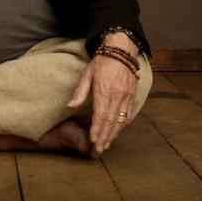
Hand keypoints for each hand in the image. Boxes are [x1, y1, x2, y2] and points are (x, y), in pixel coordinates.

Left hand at [66, 34, 138, 157]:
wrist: (120, 51)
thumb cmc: (101, 62)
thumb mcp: (87, 74)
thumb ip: (79, 92)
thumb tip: (69, 107)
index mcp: (104, 89)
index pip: (100, 114)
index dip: (97, 129)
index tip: (93, 140)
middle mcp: (117, 95)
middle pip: (111, 121)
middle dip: (104, 137)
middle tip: (99, 150)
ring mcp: (126, 96)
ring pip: (120, 120)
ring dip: (113, 135)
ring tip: (106, 145)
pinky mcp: (132, 96)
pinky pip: (127, 115)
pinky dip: (122, 126)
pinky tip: (116, 133)